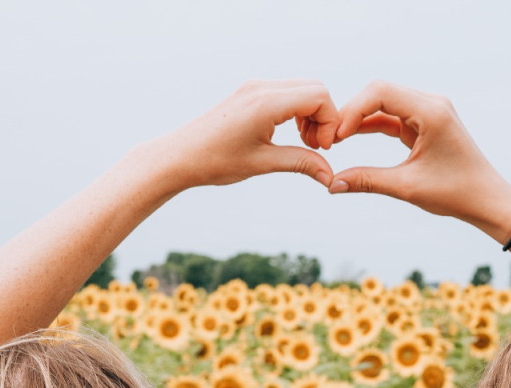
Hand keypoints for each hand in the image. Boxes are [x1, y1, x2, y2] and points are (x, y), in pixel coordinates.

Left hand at [159, 79, 339, 189]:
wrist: (179, 156)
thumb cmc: (215, 160)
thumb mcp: (262, 163)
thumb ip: (301, 163)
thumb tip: (330, 176)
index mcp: (266, 102)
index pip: (319, 97)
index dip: (330, 122)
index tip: (321, 149)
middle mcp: (261, 88)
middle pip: (315, 89)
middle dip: (323, 118)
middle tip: (315, 147)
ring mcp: (255, 87)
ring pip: (303, 90)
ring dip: (311, 115)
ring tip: (303, 144)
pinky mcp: (250, 93)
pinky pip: (287, 93)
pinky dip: (297, 112)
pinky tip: (290, 135)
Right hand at [328, 80, 510, 241]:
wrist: (487, 199)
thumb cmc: (456, 193)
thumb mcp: (407, 188)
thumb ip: (367, 181)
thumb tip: (332, 185)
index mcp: (431, 112)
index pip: (380, 92)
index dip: (352, 110)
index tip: (335, 136)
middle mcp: (431, 103)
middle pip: (379, 92)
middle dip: (352, 112)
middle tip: (329, 138)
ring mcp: (429, 110)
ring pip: (383, 103)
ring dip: (359, 118)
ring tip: (335, 139)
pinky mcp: (425, 122)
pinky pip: (392, 117)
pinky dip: (371, 126)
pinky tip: (349, 137)